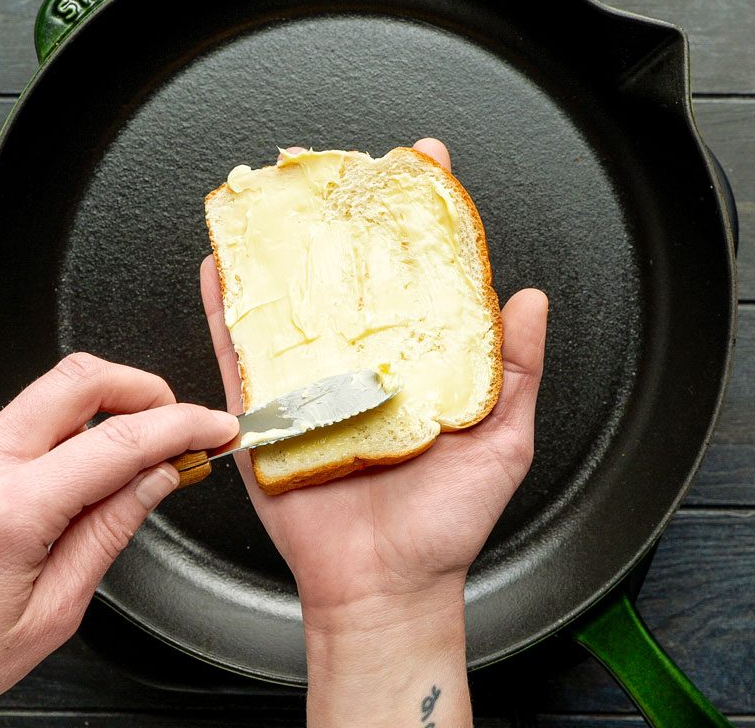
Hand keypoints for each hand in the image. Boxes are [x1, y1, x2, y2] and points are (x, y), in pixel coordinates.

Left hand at [0, 354, 236, 727]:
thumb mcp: (52, 613)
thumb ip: (110, 531)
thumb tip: (154, 479)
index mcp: (8, 508)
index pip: (121, 440)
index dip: (183, 425)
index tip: (212, 427)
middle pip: (77, 378)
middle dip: (141, 386)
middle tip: (173, 418)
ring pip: (40, 400)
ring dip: (91, 419)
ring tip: (114, 470)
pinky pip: (3, 427)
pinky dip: (44, 442)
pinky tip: (54, 485)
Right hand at [201, 138, 548, 726]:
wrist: (384, 588)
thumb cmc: (445, 527)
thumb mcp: (502, 443)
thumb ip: (516, 370)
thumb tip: (531, 300)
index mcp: (424, 362)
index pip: (427, 271)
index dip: (427, 214)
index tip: (426, 165)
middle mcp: (369, 362)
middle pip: (354, 271)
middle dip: (347, 212)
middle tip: (341, 166)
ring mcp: (316, 381)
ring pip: (294, 298)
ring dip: (283, 245)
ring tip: (279, 196)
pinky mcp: (271, 409)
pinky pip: (244, 350)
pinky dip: (228, 305)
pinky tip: (223, 265)